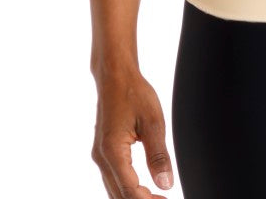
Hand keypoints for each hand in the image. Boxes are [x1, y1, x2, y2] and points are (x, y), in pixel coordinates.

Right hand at [92, 69, 173, 197]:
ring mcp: (100, 156)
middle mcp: (102, 158)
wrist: (115, 78)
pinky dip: (126, 188)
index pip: (129, 190)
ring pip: (113, 189)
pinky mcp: (103, 152)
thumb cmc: (134, 94)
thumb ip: (158, 155)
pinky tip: (142, 188)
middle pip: (118, 194)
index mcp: (113, 152)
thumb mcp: (153, 123)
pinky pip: (113, 178)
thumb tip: (165, 184)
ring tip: (156, 197)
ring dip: (133, 196)